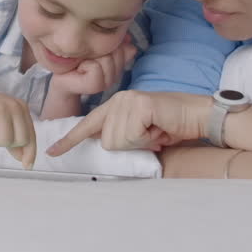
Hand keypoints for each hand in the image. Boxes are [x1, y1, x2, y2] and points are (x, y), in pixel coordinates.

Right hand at [0, 80, 36, 168]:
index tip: (27, 166)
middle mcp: (14, 106)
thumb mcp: (2, 121)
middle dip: (5, 143)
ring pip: (3, 141)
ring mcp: (1, 108)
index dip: (30, 153)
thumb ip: (14, 137)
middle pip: (20, 141)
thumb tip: (23, 157)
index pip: (31, 136)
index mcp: (21, 108)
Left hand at [45, 90, 207, 155]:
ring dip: (140, 142)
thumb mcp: (141, 133)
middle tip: (151, 135)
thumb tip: (107, 146)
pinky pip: (131, 137)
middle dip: (131, 145)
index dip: (70, 140)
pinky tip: (159, 128)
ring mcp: (127, 100)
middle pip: (106, 141)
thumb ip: (121, 136)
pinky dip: (147, 139)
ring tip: (156, 131)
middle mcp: (117, 99)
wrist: (199, 115)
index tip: (53, 152)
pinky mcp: (138, 105)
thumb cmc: (172, 126)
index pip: (88, 125)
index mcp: (115, 105)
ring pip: (117, 141)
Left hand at [49, 35, 138, 97]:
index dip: (112, 44)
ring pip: (107, 59)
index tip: (99, 50)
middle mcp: (115, 77)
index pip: (127, 48)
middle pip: (117, 52)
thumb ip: (116, 47)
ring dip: (92, 57)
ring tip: (84, 62)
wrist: (61, 76)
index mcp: (118, 67)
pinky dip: (86, 64)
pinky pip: (96, 67)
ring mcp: (107, 83)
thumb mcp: (98, 51)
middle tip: (88, 57)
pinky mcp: (95, 86)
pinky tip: (80, 69)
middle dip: (101, 50)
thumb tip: (132, 45)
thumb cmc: (78, 61)